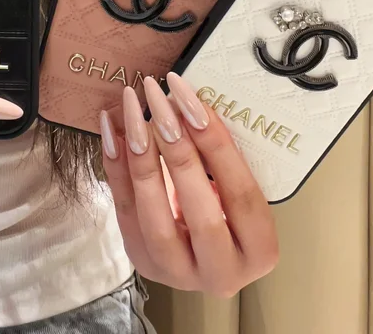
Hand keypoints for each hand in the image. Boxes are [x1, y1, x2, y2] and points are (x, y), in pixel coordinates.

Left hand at [101, 73, 277, 297]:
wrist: (208, 256)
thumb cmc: (231, 210)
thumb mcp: (240, 188)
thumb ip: (222, 159)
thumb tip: (188, 103)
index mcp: (260, 249)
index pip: (240, 193)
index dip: (215, 143)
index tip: (191, 99)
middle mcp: (222, 272)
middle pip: (199, 210)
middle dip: (177, 147)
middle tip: (160, 100)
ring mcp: (177, 273)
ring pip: (154, 215)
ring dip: (141, 154)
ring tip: (133, 109)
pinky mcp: (143, 261)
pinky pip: (124, 209)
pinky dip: (115, 164)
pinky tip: (111, 127)